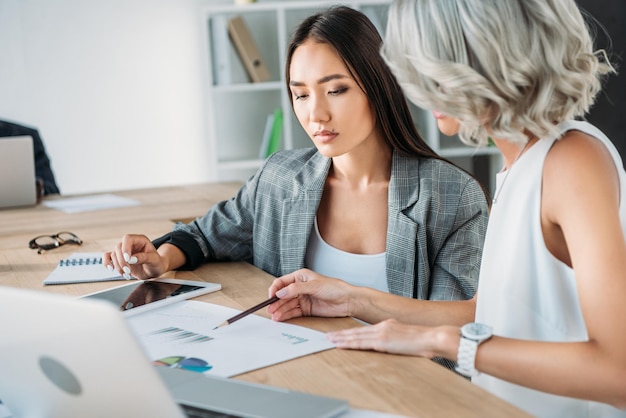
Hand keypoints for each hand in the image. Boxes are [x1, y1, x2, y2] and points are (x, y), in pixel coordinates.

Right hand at [103, 234, 168, 279]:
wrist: (154, 270)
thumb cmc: (156, 263)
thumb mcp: (154, 261)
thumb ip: (144, 258)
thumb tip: (131, 259)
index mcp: (140, 240)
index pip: (127, 238)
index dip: (125, 248)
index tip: (128, 259)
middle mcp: (131, 244)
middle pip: (119, 247)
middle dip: (122, 261)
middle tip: (128, 271)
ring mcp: (124, 251)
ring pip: (113, 254)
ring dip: (118, 266)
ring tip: (127, 274)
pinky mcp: (119, 258)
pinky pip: (108, 257)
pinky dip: (107, 263)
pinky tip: (111, 269)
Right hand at [267, 269, 355, 320]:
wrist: (347, 300)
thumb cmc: (334, 288)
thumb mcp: (314, 285)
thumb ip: (296, 289)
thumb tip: (280, 292)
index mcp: (300, 277)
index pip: (282, 282)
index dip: (275, 289)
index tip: (271, 296)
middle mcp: (299, 287)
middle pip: (283, 295)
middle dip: (276, 302)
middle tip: (270, 309)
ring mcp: (302, 299)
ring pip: (287, 305)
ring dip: (280, 310)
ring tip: (274, 316)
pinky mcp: (306, 309)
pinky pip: (293, 312)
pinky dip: (286, 315)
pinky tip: (280, 318)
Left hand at [327, 319, 458, 357]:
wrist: (433, 337)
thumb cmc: (424, 340)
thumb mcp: (406, 337)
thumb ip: (396, 339)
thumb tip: (391, 344)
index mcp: (388, 324)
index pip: (365, 329)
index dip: (352, 331)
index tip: (341, 333)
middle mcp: (382, 326)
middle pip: (357, 330)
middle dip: (342, 334)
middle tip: (328, 336)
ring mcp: (382, 332)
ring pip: (356, 335)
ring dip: (341, 338)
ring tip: (330, 340)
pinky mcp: (382, 340)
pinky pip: (362, 342)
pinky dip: (349, 343)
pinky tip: (341, 345)